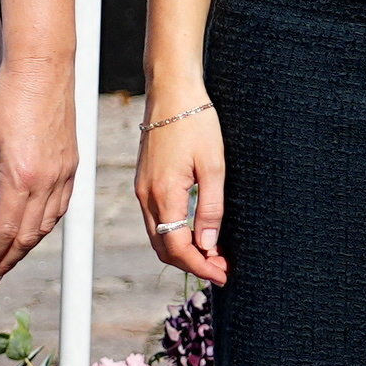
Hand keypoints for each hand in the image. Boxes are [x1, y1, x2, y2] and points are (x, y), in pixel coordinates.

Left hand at [0, 50, 77, 279]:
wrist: (43, 72)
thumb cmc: (8, 100)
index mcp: (21, 177)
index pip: (6, 231)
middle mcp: (47, 182)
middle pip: (28, 236)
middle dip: (9, 259)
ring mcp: (64, 175)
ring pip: (47, 226)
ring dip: (27, 247)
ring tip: (10, 259)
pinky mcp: (73, 166)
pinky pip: (61, 208)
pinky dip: (46, 226)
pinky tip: (34, 230)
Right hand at [138, 101, 229, 286]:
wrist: (172, 91)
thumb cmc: (196, 122)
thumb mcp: (214, 166)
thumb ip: (211, 208)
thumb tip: (209, 245)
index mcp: (164, 193)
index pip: (178, 247)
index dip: (200, 266)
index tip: (223, 275)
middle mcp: (146, 196)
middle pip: (164, 248)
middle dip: (192, 264)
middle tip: (222, 269)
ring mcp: (142, 189)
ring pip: (157, 236)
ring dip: (182, 251)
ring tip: (212, 255)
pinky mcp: (144, 182)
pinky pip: (155, 220)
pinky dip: (173, 234)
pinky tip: (195, 232)